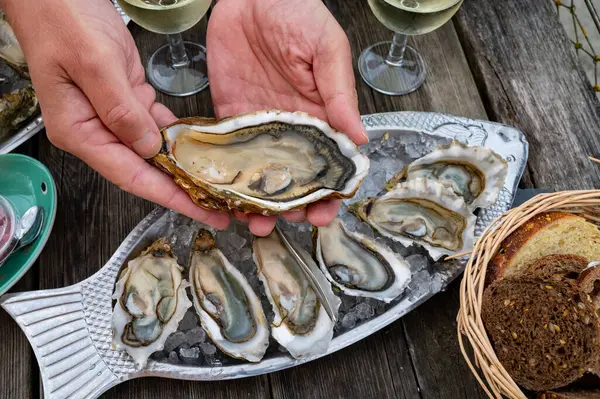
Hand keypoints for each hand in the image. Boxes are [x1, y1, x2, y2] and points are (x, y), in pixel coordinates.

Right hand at [1, 0, 228, 229]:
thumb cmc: (62, 19)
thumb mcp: (95, 64)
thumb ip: (122, 111)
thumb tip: (148, 148)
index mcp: (79, 132)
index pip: (130, 176)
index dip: (168, 196)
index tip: (200, 210)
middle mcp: (95, 130)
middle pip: (144, 171)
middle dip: (181, 190)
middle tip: (217, 206)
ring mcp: (109, 116)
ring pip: (152, 151)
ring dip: (182, 167)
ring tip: (215, 185)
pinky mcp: (125, 99)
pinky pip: (154, 126)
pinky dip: (176, 137)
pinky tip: (200, 147)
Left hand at [207, 0, 367, 235]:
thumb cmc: (295, 10)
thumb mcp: (326, 48)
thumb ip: (339, 92)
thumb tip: (359, 137)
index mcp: (320, 115)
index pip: (330, 164)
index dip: (329, 192)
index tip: (323, 212)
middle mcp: (291, 128)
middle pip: (295, 178)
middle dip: (293, 206)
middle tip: (285, 222)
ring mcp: (259, 126)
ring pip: (260, 176)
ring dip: (258, 202)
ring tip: (254, 221)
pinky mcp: (229, 118)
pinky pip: (228, 155)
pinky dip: (227, 179)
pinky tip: (225, 198)